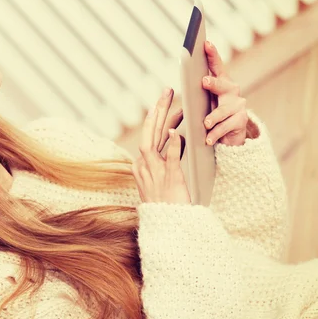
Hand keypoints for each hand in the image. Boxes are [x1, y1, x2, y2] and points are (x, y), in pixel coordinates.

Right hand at [132, 88, 190, 204]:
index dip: (155, 118)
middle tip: (166, 91)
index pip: (147, 136)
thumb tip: (173, 139)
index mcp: (141, 166)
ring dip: (162, 120)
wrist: (168, 227)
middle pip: (149, 132)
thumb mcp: (160, 181)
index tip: (161, 104)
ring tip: (171, 103)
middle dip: (157, 110)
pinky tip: (175, 132)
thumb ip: (163, 160)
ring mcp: (155, 172)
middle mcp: (145, 166)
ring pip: (154, 141)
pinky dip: (172, 144)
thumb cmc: (167, 205)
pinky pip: (171, 158)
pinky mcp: (170, 178)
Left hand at [202, 40, 247, 146]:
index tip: (206, 43)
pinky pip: (226, 127)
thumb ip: (197, 93)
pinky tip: (208, 140)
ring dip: (212, 117)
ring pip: (223, 110)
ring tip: (205, 124)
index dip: (212, 55)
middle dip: (213, 83)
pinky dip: (215, 134)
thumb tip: (181, 83)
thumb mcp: (204, 103)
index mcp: (221, 83)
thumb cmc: (212, 116)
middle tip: (203, 81)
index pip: (217, 66)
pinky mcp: (241, 121)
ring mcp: (238, 106)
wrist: (229, 138)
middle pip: (223, 85)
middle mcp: (232, 91)